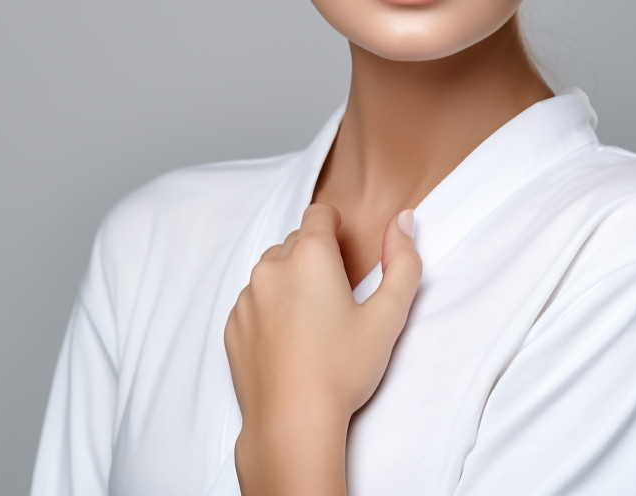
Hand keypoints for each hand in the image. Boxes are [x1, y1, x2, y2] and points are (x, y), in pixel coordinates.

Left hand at [224, 203, 421, 434]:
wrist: (292, 424)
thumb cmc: (343, 370)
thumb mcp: (389, 315)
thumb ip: (403, 261)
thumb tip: (403, 219)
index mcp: (310, 254)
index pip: (320, 213)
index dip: (337, 231)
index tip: (347, 264)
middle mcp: (272, 266)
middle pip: (296, 241)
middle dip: (315, 259)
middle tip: (336, 301)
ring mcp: (247, 296)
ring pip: (273, 270)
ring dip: (291, 282)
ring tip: (313, 324)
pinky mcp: (232, 325)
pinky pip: (253, 301)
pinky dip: (270, 310)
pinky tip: (290, 342)